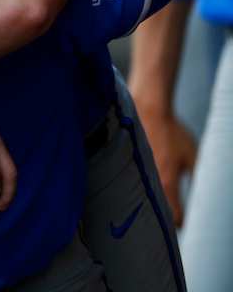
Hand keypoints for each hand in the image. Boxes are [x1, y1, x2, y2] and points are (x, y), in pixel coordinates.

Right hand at [137, 108, 195, 225]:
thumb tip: (205, 199)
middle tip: (177, 216)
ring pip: (145, 201)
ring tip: (162, 203)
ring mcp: (136, 175)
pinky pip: (136, 187)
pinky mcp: (128, 167)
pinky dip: (143, 191)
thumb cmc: (171, 132)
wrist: (148, 112)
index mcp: (167, 183)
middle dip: (168, 217)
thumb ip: (199, 179)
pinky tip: (148, 187)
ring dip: (154, 205)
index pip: (176, 217)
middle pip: (158, 213)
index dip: (185, 223)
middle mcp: (149, 183)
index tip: (189, 222)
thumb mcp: (193, 155)